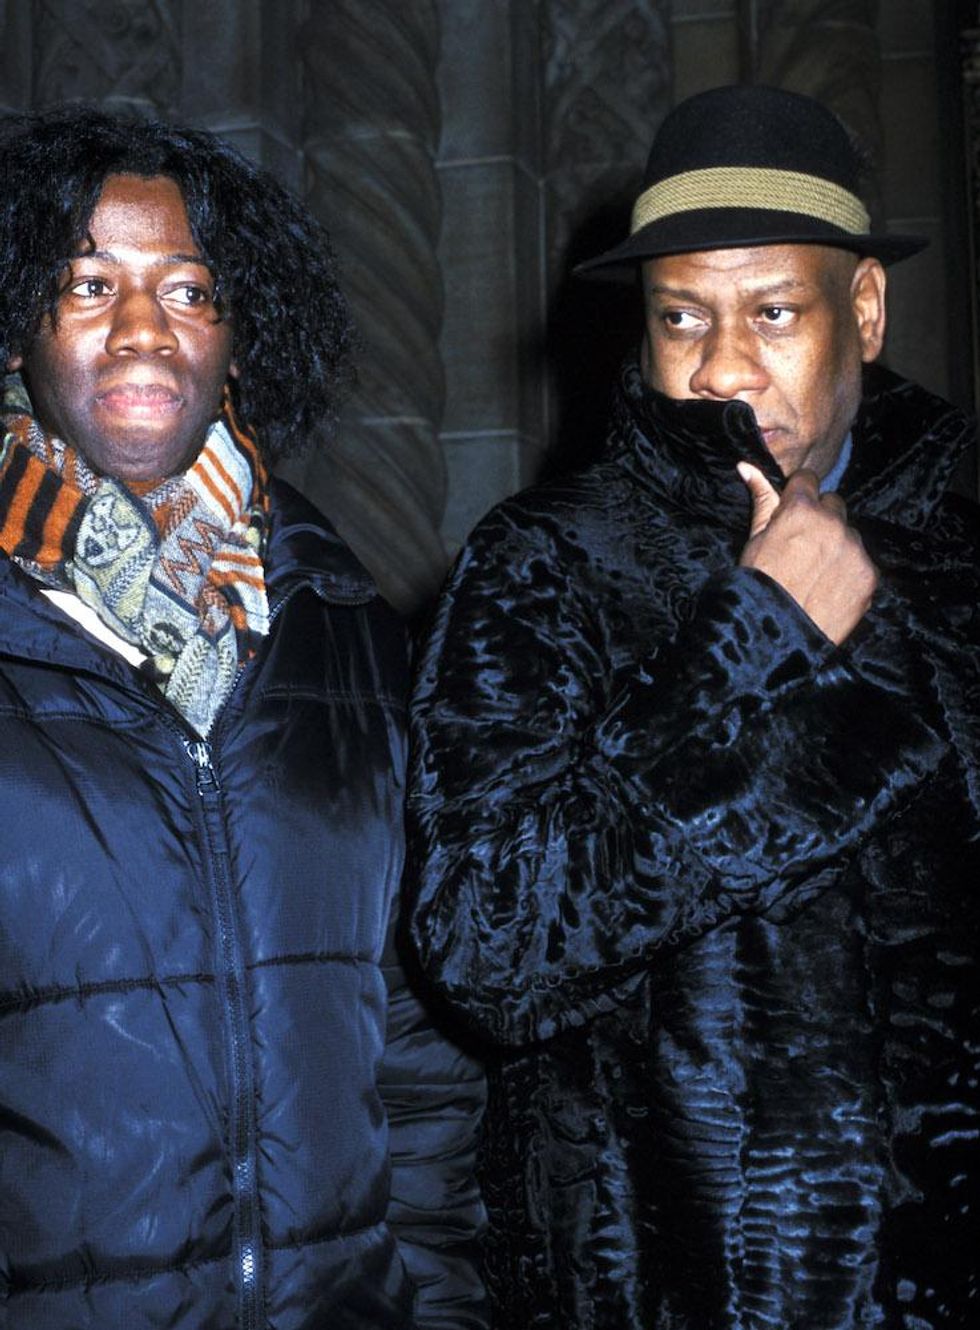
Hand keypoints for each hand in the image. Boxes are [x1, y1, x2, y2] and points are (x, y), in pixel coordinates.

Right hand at [736, 462, 877, 644]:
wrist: (777, 635)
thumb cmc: (758, 586)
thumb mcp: (754, 540)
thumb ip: (760, 499)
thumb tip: (746, 465)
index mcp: (800, 509)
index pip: (807, 479)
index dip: (797, 496)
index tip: (792, 513)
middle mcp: (832, 522)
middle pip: (833, 505)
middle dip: (820, 519)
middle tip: (803, 548)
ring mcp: (854, 548)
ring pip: (849, 534)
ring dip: (837, 546)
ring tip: (816, 574)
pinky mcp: (869, 574)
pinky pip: (862, 562)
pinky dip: (849, 572)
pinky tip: (829, 589)